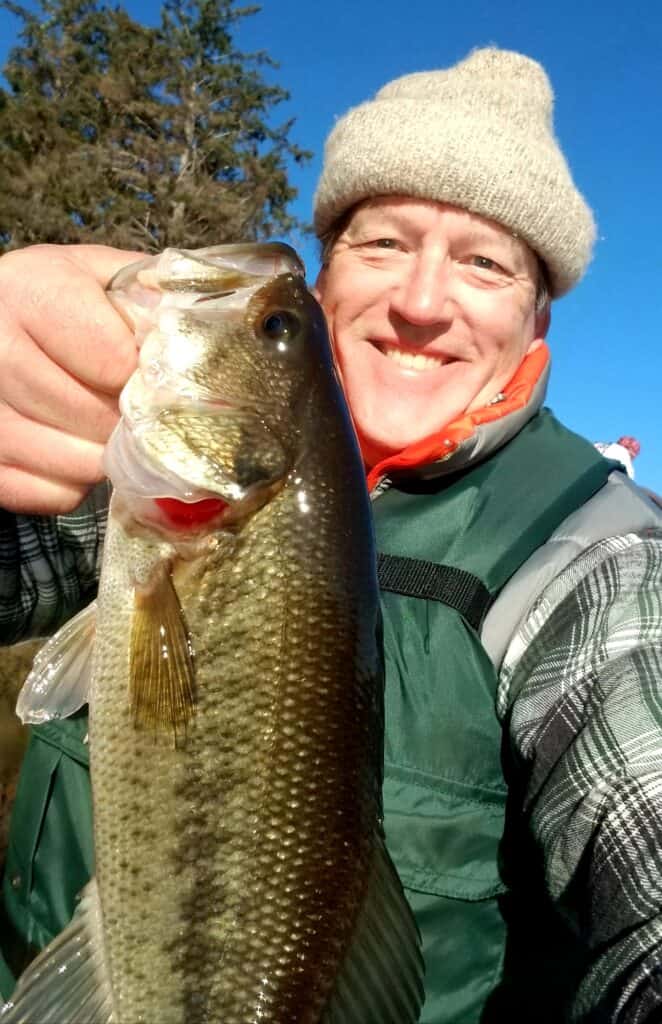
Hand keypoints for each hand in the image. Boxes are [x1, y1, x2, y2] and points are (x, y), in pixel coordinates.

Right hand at [0, 244, 141, 513]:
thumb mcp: (95, 274)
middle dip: (131, 422)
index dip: (146, 377)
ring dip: (108, 456)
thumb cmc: (51, 298)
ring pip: (78, 464)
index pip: (114, 361)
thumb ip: (144, 291)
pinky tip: (74, 448)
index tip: (154, 376)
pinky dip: (75, 483)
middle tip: (140, 411)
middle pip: (96, 418)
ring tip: (109, 429)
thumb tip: (195, 326)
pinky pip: (53, 495)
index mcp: (31, 292)